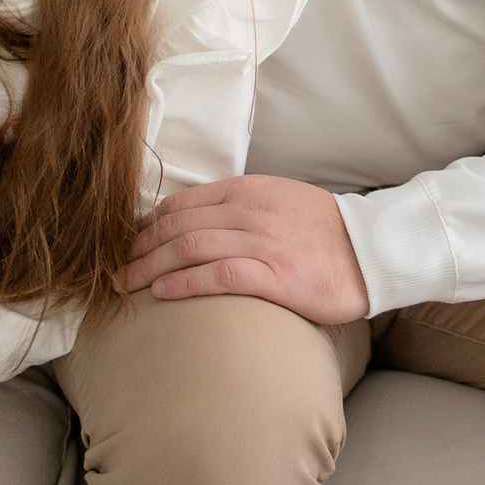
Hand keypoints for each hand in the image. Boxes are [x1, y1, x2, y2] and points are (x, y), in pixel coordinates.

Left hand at [119, 174, 370, 324]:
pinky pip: (218, 275)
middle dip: (137, 248)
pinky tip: (161, 293)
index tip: (125, 245)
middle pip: (177, 226)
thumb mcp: (280, 201)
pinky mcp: (274, 275)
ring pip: (188, 248)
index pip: (182, 203)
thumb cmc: (325, 233)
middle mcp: (250, 211)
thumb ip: (242, 206)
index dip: (146, 225)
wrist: (373, 251)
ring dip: (148, 266)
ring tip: (124, 285)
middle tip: (112, 269)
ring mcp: (262, 242)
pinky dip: (183, 283)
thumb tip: (198, 221)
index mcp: (249, 190)